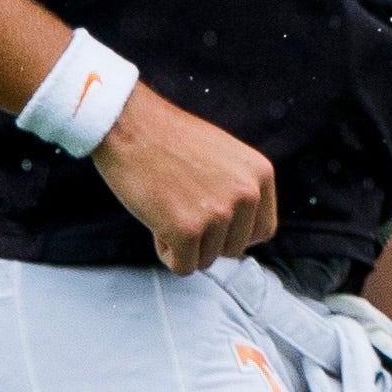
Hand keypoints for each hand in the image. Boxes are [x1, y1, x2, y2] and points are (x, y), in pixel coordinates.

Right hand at [91, 85, 277, 275]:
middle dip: (207, 240)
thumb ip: (237, 188)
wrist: (129, 124)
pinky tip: (156, 222)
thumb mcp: (224, 155)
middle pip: (234, 249)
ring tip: (167, 208)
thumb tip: (238, 227)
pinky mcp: (187, 230)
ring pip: (207, 259)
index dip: (233, 233)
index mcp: (259, 175)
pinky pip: (183, 266)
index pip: (262, 230)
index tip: (213, 224)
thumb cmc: (168, 138)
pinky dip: (166, 252)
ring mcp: (218, 213)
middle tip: (181, 211)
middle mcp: (246, 195)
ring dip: (184, 244)